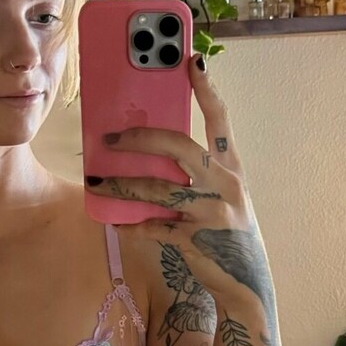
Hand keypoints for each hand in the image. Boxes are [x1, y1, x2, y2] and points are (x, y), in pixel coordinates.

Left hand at [87, 53, 273, 311]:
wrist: (249, 286)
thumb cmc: (228, 235)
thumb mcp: (224, 198)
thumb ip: (198, 175)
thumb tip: (152, 153)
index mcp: (231, 169)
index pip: (221, 119)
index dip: (206, 88)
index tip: (191, 59)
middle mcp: (225, 186)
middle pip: (179, 147)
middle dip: (141, 138)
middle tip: (110, 137)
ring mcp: (211, 214)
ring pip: (157, 190)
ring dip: (121, 184)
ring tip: (97, 180)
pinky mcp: (195, 242)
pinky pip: (154, 228)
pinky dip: (132, 226)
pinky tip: (114, 222)